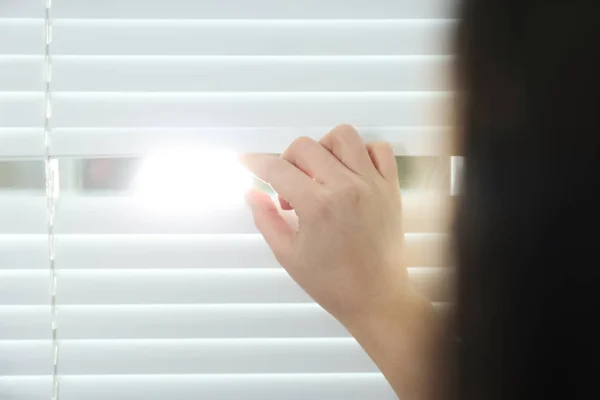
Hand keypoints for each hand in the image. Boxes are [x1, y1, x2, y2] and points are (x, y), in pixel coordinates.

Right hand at [240, 125, 406, 324]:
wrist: (376, 297)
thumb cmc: (334, 283)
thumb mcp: (288, 254)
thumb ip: (266, 219)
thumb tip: (251, 193)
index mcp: (317, 206)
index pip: (277, 168)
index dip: (255, 162)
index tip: (247, 161)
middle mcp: (345, 188)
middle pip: (304, 146)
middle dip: (286, 161)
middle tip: (288, 189)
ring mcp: (371, 184)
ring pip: (342, 136)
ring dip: (322, 148)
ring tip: (318, 174)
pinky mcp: (390, 188)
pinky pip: (378, 149)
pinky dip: (361, 152)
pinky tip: (348, 172)